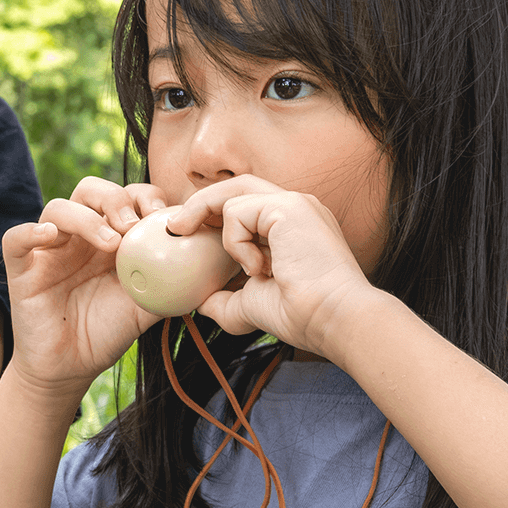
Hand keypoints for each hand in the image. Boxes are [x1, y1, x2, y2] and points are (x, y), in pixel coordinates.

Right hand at [0, 178, 168, 400]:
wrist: (70, 368)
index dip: (144, 197)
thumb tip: (210, 266)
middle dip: (115, 199)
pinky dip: (30, 231)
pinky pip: (16, 238)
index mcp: (109, 235)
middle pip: (89, 189)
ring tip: (110, 242)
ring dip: (86, 218)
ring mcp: (48, 249)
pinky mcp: (22, 267)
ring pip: (57, 208)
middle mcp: (78, 235)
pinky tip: (49, 236)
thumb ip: (172, 281)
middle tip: (134, 224)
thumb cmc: (107, 331)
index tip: (164, 216)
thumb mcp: (148, 304)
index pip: (125, 197)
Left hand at [179, 176, 380, 359]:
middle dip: (200, 204)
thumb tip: (198, 301)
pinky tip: (257, 269)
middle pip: (235, 188)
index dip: (213, 216)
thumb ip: (224, 297)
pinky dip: (235, 242)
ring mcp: (292, 203)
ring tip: (211, 249)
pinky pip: (237, 211)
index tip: (188, 237)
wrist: (332, 319)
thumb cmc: (301, 315)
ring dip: (215, 224)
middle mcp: (293, 208)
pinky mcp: (287, 206)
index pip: (244, 206)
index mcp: (289, 226)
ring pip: (232, 195)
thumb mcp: (250, 304)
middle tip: (175, 228)